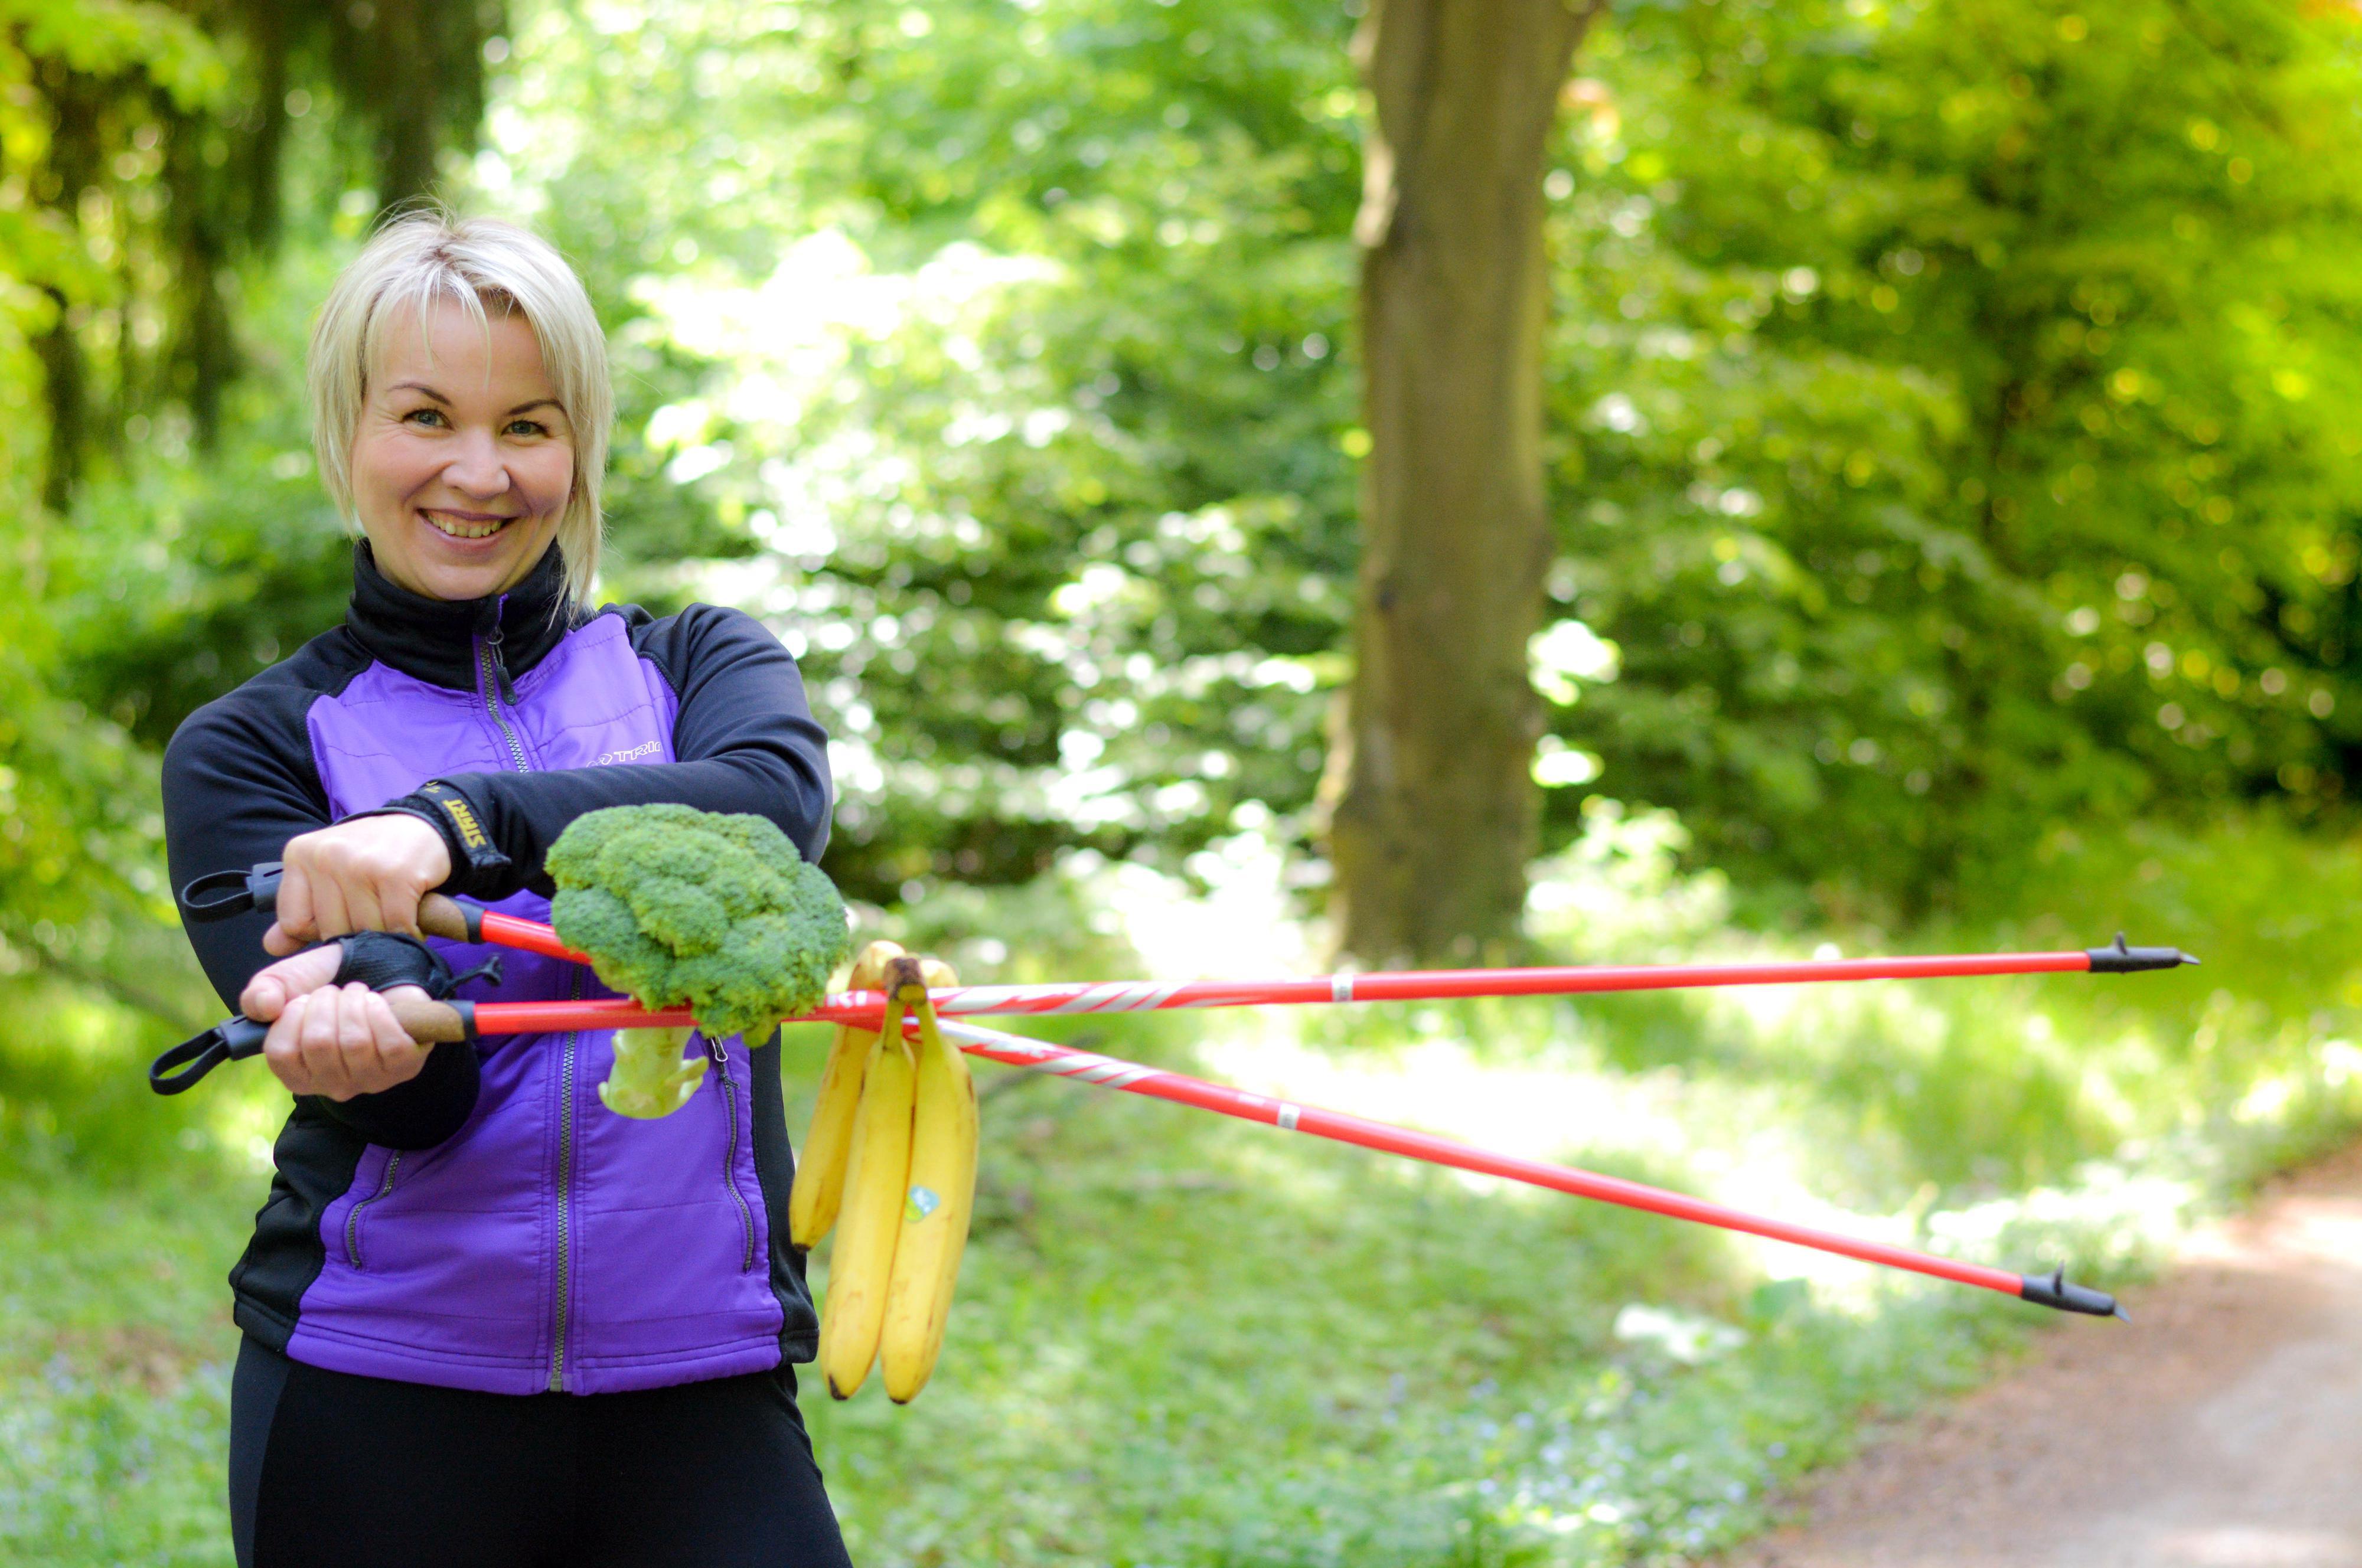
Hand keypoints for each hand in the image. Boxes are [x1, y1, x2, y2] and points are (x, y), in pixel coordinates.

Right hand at [242, 944, 431, 1100]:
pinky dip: (382, 1012)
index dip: (291, 1017)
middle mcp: (332, 1085)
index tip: (304, 999)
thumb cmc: (328, 986)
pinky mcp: (404, 1068)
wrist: (378, 973)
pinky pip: (391, 1044)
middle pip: (319, 1044)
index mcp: (297, 1074)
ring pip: (355, 1042)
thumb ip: (261, 994)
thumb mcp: (286, 983)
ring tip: (356, 994)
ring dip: (354, 1003)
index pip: (281, 1053)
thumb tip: (266, 1006)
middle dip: (325, 1002)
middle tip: (334, 993)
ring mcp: (370, 1081)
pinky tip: (377, 1002)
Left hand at [265, 814, 452, 956]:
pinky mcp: (396, 875)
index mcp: (300, 855)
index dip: (319, 930)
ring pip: (364, 932)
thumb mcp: (325, 874)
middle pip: (331, 931)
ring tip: (393, 916)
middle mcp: (326, 856)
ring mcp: (360, 864)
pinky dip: (408, 932)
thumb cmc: (371, 855)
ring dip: (385, 935)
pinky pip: (396, 927)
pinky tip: (411, 920)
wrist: (423, 826)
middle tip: (373, 915)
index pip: (294, 922)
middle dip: (356, 934)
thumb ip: (299, 910)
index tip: (342, 916)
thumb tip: (273, 947)